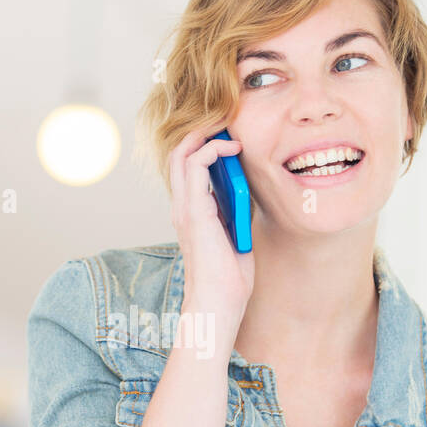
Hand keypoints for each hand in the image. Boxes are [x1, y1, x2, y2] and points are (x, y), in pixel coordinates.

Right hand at [167, 128, 254, 318]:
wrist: (219, 303)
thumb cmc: (228, 279)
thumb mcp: (236, 236)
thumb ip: (235, 213)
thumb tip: (247, 191)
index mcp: (191, 214)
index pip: (186, 169)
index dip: (203, 146)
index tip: (229, 137)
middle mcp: (182, 208)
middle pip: (178, 155)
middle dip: (201, 133)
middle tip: (225, 122)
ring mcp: (184, 209)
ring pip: (181, 154)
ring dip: (205, 135)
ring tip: (227, 128)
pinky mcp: (194, 212)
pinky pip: (195, 167)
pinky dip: (211, 150)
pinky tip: (231, 150)